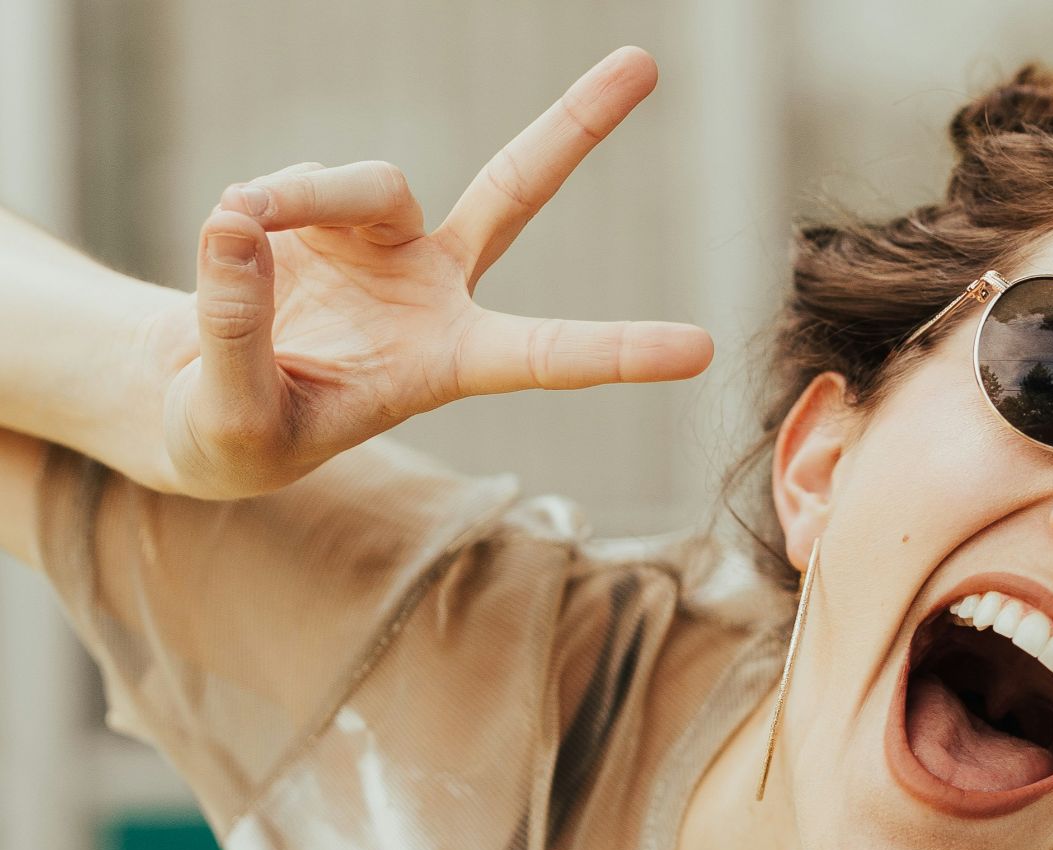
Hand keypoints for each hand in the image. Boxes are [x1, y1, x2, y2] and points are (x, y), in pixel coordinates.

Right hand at [142, 46, 710, 497]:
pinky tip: (231, 239)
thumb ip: (237, 332)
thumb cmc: (239, 435)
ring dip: (301, 198)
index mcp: (449, 362)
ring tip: (240, 229)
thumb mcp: (233, 420)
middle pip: (516, 190)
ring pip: (368, 183)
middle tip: (643, 61)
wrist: (201, 399)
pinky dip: (258, 204)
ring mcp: (387, 240)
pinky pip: (296, 181)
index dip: (620, 352)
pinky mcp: (328, 210)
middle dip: (576, 124)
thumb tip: (235, 223)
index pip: (547, 356)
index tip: (701, 350)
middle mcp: (437, 289)